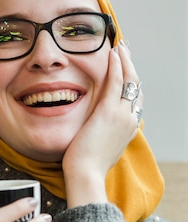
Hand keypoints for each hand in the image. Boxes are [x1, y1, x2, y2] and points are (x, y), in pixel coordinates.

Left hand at [62, 41, 141, 206]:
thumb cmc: (85, 166)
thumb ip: (100, 134)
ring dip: (125, 60)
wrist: (85, 174)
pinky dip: (116, 65)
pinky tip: (111, 54)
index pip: (134, 99)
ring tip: (119, 47)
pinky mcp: (108, 111)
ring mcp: (122, 115)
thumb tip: (93, 129)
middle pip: (136, 86)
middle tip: (124, 51)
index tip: (125, 68)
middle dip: (131, 66)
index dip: (131, 81)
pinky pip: (116, 81)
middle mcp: (130, 120)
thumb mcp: (98, 147)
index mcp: (128, 128)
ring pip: (129, 80)